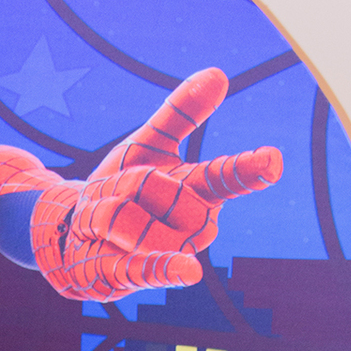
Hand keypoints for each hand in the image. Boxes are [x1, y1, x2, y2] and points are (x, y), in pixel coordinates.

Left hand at [30, 69, 282, 300]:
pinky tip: (191, 272)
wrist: (76, 233)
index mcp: (199, 192)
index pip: (226, 177)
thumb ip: (181, 114)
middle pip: (154, 188)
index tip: (274, 160)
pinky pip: (152, 269)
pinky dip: (168, 269)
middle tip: (116, 192)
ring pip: (133, 219)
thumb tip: (219, 74)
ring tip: (103, 222)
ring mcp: (165, 253)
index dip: (248, 169)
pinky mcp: (133, 276)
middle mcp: (191, 228)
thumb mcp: (147, 145)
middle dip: (124, 183)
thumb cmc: (120, 188)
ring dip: (105, 211)